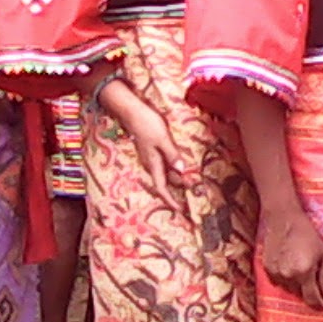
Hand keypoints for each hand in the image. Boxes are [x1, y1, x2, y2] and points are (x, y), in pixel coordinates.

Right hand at [101, 82, 184, 210]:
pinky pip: (163, 164)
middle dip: (176, 190)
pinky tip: (179, 165)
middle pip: (164, 182)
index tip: (179, 210)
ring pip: (164, 173)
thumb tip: (181, 171)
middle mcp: (151, 163)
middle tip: (190, 196)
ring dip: (175, 179)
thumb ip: (172, 155)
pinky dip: (172, 168)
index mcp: (153, 163)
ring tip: (189, 183)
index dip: (170, 200)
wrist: (132, 111)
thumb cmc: (147, 124)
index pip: (161, 187)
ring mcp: (150, 156)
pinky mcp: (151, 149)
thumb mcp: (163, 139)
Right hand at [261, 208, 322, 309]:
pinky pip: (278, 282)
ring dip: (297, 285)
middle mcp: (288, 276)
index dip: (320, 303)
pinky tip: (289, 267)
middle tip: (314, 280)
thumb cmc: (307, 233)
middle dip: (309, 291)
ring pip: (289, 290)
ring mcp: (276, 273)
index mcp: (304, 272)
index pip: (312, 299)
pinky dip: (285, 279)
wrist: (284, 218)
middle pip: (301, 295)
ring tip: (301, 269)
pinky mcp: (267, 268)